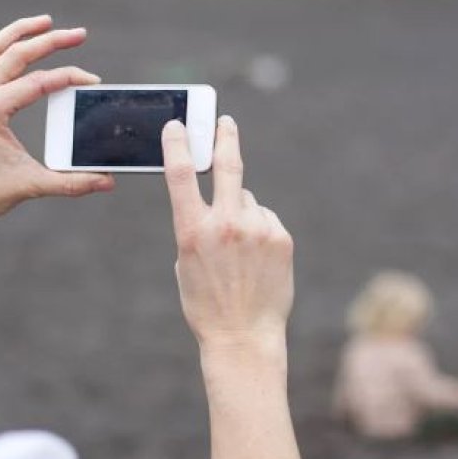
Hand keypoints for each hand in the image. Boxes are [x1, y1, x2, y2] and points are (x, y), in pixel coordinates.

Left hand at [0, 15, 114, 228]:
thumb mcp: (31, 186)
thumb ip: (71, 182)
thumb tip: (107, 182)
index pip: (38, 82)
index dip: (69, 78)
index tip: (92, 82)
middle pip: (17, 54)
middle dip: (50, 40)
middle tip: (80, 34)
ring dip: (19, 31)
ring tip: (46, 21)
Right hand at [162, 116, 294, 357]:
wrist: (243, 336)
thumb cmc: (205, 303)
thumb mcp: (185, 263)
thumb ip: (197, 227)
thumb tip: (216, 202)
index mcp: (192, 230)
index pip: (179, 174)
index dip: (177, 144)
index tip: (177, 125)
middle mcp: (225, 223)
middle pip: (227, 164)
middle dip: (225, 138)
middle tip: (226, 123)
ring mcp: (257, 229)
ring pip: (247, 201)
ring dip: (241, 213)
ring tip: (240, 251)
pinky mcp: (281, 238)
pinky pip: (266, 219)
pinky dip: (260, 230)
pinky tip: (256, 258)